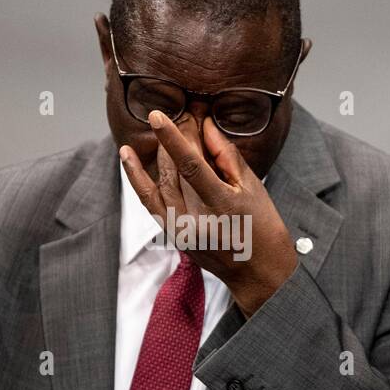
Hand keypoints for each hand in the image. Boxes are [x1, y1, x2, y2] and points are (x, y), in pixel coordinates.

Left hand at [119, 111, 297, 316]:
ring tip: (160, 130)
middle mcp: (197, 220)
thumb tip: (205, 127)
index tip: (157, 116)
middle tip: (181, 117)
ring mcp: (182, 231)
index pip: (191, 166)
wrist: (258, 273)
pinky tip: (127, 156)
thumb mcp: (253, 187)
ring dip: (159, 155)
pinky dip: (137, 178)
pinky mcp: (174, 236)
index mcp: (222, 205)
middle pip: (174, 171)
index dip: (172, 139)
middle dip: (172, 142)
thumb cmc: (262, 227)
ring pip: (160, 183)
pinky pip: (149, 202)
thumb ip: (226, 155)